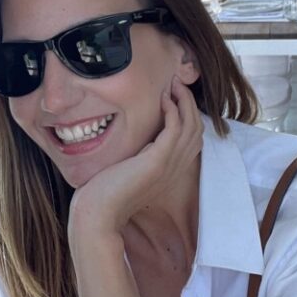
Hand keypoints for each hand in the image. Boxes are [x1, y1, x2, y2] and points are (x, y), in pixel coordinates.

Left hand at [67, 77, 203, 237]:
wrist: (99, 213)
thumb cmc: (107, 193)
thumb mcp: (129, 170)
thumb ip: (138, 157)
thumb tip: (134, 142)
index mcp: (170, 170)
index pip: (193, 139)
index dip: (190, 116)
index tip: (176, 97)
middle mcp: (175, 168)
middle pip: (197, 129)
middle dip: (190, 103)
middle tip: (178, 83)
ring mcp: (169, 165)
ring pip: (191, 126)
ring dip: (184, 101)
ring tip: (174, 84)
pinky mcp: (158, 161)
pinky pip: (175, 130)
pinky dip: (173, 111)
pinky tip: (163, 99)